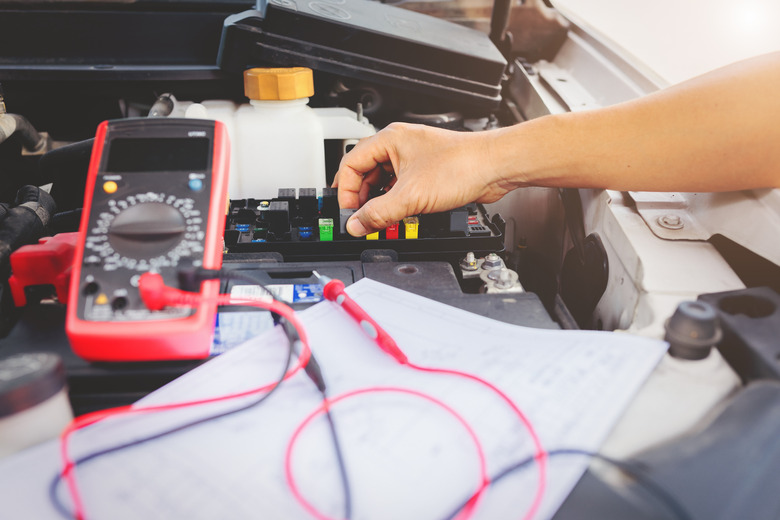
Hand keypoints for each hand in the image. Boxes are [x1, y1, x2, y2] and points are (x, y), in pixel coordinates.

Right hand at [333, 122, 512, 235]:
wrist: (495, 167)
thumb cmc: (462, 165)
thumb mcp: (410, 196)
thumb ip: (378, 213)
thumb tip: (356, 225)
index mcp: (389, 140)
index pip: (350, 164)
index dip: (345, 190)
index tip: (348, 212)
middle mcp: (399, 146)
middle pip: (365, 173)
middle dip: (361, 197)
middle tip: (360, 218)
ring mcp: (413, 159)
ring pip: (383, 181)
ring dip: (378, 201)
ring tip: (378, 219)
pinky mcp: (426, 172)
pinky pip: (400, 187)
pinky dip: (395, 201)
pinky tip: (398, 214)